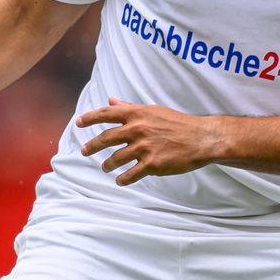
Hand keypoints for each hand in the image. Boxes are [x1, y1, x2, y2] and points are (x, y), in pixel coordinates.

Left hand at [77, 99, 225, 184]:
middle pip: (106, 138)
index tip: (78, 122)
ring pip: (116, 159)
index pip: (106, 113)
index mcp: (137, 114)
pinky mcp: (152, 164)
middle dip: (92, 146)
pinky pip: (130, 174)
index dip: (89, 118)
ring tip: (105, 167)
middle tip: (84, 151)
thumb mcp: (153, 110)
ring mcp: (144, 148)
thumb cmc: (178, 123)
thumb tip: (112, 100)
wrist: (201, 138)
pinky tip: (120, 180)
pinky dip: (123, 179)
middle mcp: (137, 129)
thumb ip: (130, 107)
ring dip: (107, 164)